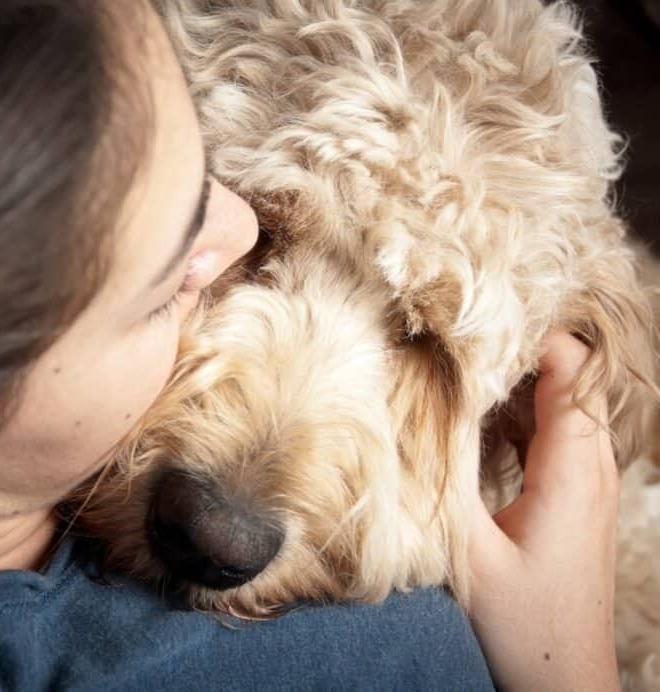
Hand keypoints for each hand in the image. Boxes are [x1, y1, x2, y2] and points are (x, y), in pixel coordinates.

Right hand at [468, 331, 619, 691]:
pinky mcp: (575, 497)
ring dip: (513, 384)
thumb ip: (444, 475)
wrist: (563, 680)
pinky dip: (517, 416)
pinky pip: (553, 433)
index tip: (471, 323)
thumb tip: (416, 409)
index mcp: (572, 470)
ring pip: (561, 403)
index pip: (571, 367)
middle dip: (513, 351)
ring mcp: (588, 482)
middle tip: (451, 344)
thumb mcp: (468, 550)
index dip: (526, 333)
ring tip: (454, 374)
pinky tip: (472, 423)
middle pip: (568, 376)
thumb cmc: (522, 624)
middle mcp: (592, 467)